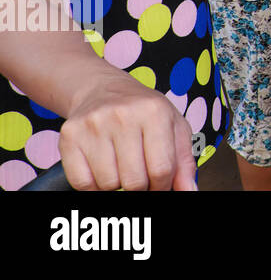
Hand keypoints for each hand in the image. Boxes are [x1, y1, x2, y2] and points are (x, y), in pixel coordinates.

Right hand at [59, 76, 196, 190]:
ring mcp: (93, 125)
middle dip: (141, 186)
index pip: (162, 170)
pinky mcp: (69, 137)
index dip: (162, 186)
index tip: (159, 184)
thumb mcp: (173, 128)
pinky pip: (82, 183)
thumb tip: (189, 192)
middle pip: (135, 181)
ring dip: (117, 184)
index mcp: (154, 112)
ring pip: (108, 185)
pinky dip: (94, 185)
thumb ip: (184, 162)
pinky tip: (103, 167)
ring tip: (121, 165)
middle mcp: (123, 116)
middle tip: (140, 174)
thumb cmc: (143, 112)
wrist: (104, 90)